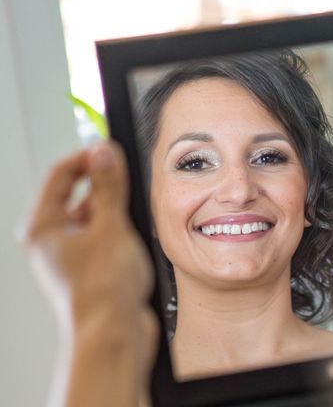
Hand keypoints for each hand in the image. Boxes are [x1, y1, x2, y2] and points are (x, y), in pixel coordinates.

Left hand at [22, 141, 156, 406]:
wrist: (115, 334)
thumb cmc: (103, 290)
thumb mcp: (110, 225)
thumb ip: (108, 185)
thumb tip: (103, 151)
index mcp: (44, 226)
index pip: (61, 174)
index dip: (87, 157)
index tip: (111, 150)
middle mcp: (53, 240)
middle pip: (78, 194)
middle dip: (105, 187)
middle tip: (127, 185)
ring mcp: (72, 255)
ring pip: (95, 216)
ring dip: (116, 212)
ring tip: (131, 225)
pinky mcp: (93, 267)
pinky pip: (106, 235)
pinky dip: (121, 232)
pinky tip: (135, 243)